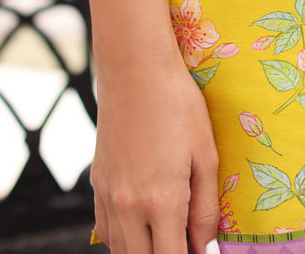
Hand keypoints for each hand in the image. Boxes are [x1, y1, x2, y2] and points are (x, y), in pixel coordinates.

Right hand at [89, 55, 218, 252]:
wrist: (135, 68)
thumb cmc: (177, 104)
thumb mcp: (205, 154)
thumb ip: (206, 208)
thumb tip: (207, 247)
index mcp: (161, 201)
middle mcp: (129, 206)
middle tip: (186, 243)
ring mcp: (108, 196)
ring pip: (120, 251)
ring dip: (143, 251)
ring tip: (168, 234)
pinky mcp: (97, 183)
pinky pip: (105, 230)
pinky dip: (122, 238)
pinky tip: (142, 224)